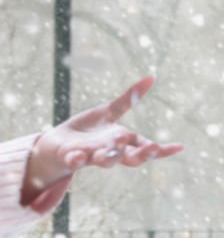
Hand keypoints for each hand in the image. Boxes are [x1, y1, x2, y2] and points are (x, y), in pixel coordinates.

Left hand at [23, 76, 183, 196]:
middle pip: (129, 158)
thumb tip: (151, 77)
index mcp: (122, 142)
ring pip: (104, 160)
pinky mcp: (70, 157)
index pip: (145, 147)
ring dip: (110, 155)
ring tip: (115, 144)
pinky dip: (76, 159)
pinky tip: (77, 156)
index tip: (181, 146)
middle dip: (140, 154)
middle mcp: (109, 151)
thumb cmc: (87, 130)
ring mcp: (90, 156)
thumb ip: (128, 99)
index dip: (161, 149)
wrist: (57, 144)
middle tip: (151, 148)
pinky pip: (74, 161)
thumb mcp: (108, 112)